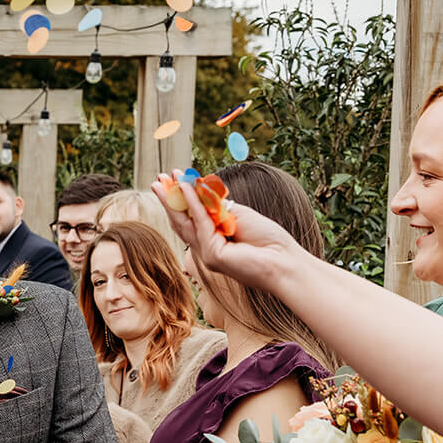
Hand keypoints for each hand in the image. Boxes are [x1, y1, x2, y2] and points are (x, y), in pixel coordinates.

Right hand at [152, 171, 303, 293]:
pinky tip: (187, 187)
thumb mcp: (240, 216)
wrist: (285, 262)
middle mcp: (206, 249)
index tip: (173, 181)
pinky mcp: (213, 255)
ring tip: (163, 181)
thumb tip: (199, 191)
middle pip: (182, 221)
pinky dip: (193, 202)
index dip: (180, 200)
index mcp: (213, 241)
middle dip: (169, 199)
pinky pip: (200, 222)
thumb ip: (218, 207)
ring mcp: (207, 253)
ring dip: (173, 198)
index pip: (191, 219)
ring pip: (185, 222)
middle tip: (157, 180)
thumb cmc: (268, 241)